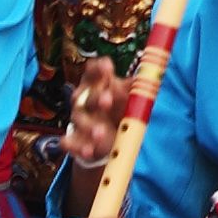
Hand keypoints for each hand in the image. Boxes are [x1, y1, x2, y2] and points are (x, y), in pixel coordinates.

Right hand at [58, 53, 122, 171]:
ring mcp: (78, 120)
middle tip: (108, 100)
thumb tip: (146, 77)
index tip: (107, 67)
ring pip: (79, 120)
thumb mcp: (125, 95)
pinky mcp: (74, 140)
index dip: (98, 68)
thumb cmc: (116, 107)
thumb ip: (133, 87)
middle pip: (87, 95)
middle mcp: (84, 99)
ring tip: (101, 133)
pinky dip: (78, 147)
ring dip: (89, 126)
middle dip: (96, 98)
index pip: (92, 72)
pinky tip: (88, 151)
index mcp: (96, 84)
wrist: (105, 135)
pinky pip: (70, 142)